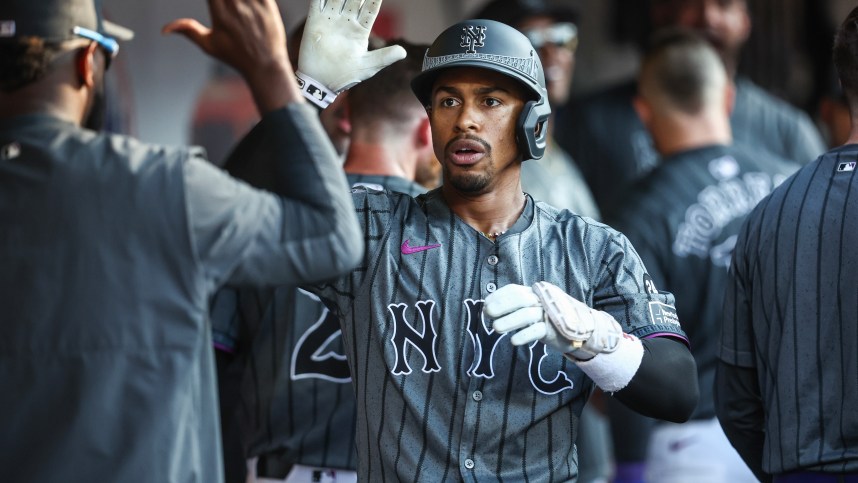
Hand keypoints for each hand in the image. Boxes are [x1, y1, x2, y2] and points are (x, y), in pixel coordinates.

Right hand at [163, 0, 298, 112]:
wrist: (265, 66)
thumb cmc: (236, 57)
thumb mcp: (209, 45)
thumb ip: (188, 30)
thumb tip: (164, 30)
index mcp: (220, 13)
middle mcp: (236, 6)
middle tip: (224, 1)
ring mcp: (253, 4)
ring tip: (234, 1)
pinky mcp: (268, 4)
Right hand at [298, 0, 406, 93]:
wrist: (319, 82)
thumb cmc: (344, 76)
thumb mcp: (367, 66)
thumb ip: (384, 57)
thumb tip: (404, 52)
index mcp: (360, 30)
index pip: (370, 9)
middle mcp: (346, 21)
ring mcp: (331, 20)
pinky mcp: (315, 21)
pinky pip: (318, 2)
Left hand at [484, 282, 622, 359]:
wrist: (581, 331)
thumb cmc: (550, 319)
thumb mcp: (534, 309)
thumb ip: (515, 306)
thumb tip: (488, 308)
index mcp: (536, 292)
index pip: (514, 290)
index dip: (499, 296)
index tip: (486, 305)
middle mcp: (543, 300)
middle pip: (520, 299)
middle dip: (502, 306)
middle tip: (488, 314)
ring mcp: (550, 314)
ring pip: (527, 314)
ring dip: (509, 321)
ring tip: (496, 329)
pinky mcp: (555, 330)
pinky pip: (538, 331)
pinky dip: (524, 335)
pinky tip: (513, 341)